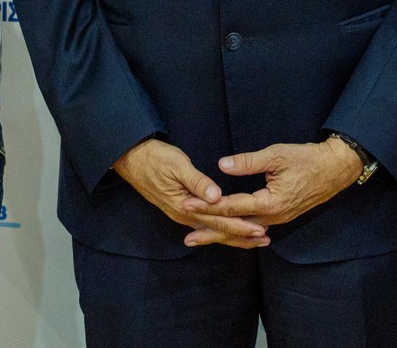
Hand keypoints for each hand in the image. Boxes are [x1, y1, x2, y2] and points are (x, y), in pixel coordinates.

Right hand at [113, 138, 268, 248]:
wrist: (131, 159)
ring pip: (211, 230)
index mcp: (185, 206)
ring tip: (253, 239)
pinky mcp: (181, 208)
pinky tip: (228, 230)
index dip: (240, 225)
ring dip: (232, 235)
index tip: (259, 229)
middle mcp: (184, 215)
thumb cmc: (155, 158)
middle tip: (264, 239)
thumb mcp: (177, 165)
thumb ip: (197, 182)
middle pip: (217, 230)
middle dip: (241, 235)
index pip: (218, 220)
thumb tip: (217, 197)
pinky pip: (204, 224)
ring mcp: (181, 214)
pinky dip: (219, 228)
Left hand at [189, 137, 362, 245]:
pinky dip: (238, 230)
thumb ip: (248, 162)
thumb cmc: (307, 159)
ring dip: (223, 233)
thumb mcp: (277, 155)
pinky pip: (254, 227)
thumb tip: (221, 165)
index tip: (187, 204)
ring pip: (245, 231)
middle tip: (188, 238)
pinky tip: (229, 232)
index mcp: (270, 203)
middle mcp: (273, 217)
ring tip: (202, 237)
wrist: (334, 169)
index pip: (232, 206)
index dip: (208, 205)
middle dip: (211, 232)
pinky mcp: (280, 216)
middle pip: (236, 228)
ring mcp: (278, 219)